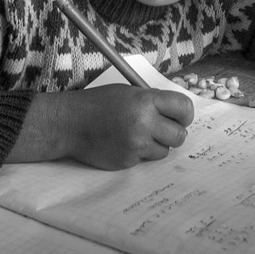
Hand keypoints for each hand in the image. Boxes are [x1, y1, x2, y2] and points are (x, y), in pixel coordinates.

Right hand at [7, 85, 194, 169]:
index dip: (185, 114)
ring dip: (156, 145)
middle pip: (179, 135)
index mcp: (145, 100)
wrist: (70, 123)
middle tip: (162, 129)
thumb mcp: (127, 92)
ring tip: (138, 135)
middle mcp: (144, 122)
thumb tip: (177, 113)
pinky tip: (124, 143)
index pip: (184, 108)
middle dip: (173, 132)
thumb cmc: (98, 104)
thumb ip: (152, 101)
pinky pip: (146, 160)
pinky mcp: (128, 161)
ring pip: (165, 151)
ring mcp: (136, 144)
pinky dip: (140, 153)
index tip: (181, 117)